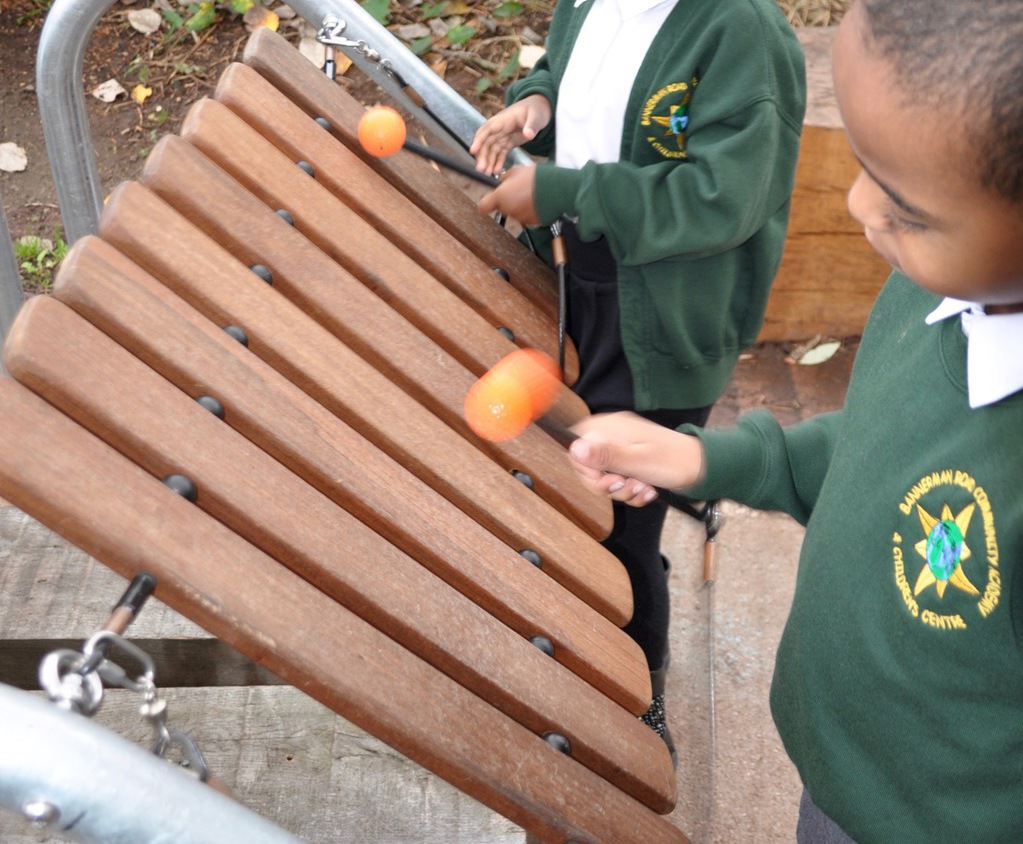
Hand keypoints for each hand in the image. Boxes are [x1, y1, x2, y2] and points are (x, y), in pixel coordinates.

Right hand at [470, 95, 551, 174]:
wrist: (540, 108)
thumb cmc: (537, 109)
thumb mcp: (536, 116)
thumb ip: (532, 125)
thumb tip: (528, 135)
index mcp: (502, 120)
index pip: (487, 130)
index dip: (479, 140)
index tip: (473, 151)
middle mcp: (499, 128)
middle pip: (486, 142)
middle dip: (482, 156)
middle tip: (481, 170)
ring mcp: (503, 135)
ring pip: (492, 149)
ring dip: (488, 161)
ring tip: (486, 174)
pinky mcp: (509, 142)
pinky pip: (500, 153)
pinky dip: (498, 161)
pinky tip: (496, 171)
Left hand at [476, 165, 539, 225]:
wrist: (555, 189)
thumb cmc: (536, 178)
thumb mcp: (516, 171)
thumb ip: (504, 178)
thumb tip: (502, 181)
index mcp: (500, 196)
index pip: (483, 207)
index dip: (485, 205)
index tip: (488, 202)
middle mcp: (508, 209)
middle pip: (501, 208)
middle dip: (506, 200)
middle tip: (517, 190)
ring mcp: (519, 217)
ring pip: (514, 212)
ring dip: (518, 205)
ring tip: (529, 194)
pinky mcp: (530, 222)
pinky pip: (525, 216)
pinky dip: (528, 210)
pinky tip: (536, 201)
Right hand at [567, 412, 705, 505]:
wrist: (703, 469)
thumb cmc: (674, 461)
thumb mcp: (637, 461)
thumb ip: (605, 455)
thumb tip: (575, 448)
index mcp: (611, 427)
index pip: (576, 446)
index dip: (586, 469)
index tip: (606, 479)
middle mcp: (613, 436)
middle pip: (587, 467)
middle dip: (606, 484)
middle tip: (626, 484)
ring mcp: (621, 450)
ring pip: (603, 479)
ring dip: (622, 491)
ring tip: (643, 487)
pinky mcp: (629, 464)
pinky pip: (618, 483)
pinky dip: (630, 492)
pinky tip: (647, 489)